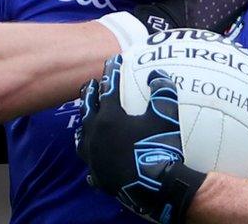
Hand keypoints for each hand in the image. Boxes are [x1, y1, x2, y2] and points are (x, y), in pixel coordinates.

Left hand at [76, 56, 205, 222]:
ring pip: (83, 135)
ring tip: (86, 117)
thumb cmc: (157, 147)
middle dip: (90, 94)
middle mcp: (95, 135)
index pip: (108, 89)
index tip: (112, 61)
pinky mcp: (97, 175)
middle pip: (88, 109)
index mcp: (109, 117)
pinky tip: (93, 158)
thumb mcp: (165, 116)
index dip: (111, 73)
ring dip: (85, 123)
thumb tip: (157, 75)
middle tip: (91, 84)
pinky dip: (91, 156)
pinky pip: (90, 163)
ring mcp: (93, 157)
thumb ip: (162, 92)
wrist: (153, 186)